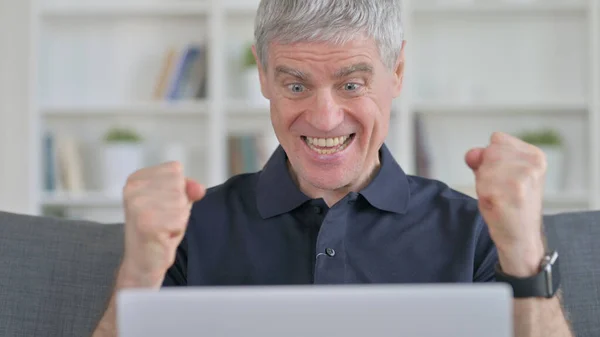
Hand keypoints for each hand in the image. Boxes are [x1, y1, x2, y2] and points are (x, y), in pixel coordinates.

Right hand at [119, 161, 204, 287]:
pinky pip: (179, 219)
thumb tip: (198, 189)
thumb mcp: (175, 201)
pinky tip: (162, 235)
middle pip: (179, 185)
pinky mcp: (146, 223)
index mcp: (136, 178)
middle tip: (163, 219)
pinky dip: (177, 230)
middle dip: (179, 205)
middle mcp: (133, 188)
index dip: (178, 189)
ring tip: (163, 227)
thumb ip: (187, 188)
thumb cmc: (159, 228)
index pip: (175, 169)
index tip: (162, 205)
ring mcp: (138, 205)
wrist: (144, 261)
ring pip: (181, 202)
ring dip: (178, 218)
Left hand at [465, 132, 545, 276]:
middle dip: (486, 171)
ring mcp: (521, 180)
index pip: (497, 139)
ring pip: (484, 168)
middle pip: (489, 152)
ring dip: (484, 184)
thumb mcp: (501, 174)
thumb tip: (472, 154)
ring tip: (499, 197)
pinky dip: (483, 195)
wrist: (520, 237)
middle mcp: (532, 165)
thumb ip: (485, 157)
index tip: (503, 177)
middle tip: (500, 190)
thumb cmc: (510, 202)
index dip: (491, 158)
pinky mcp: (508, 195)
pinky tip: (496, 205)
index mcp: (535, 156)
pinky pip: (481, 184)